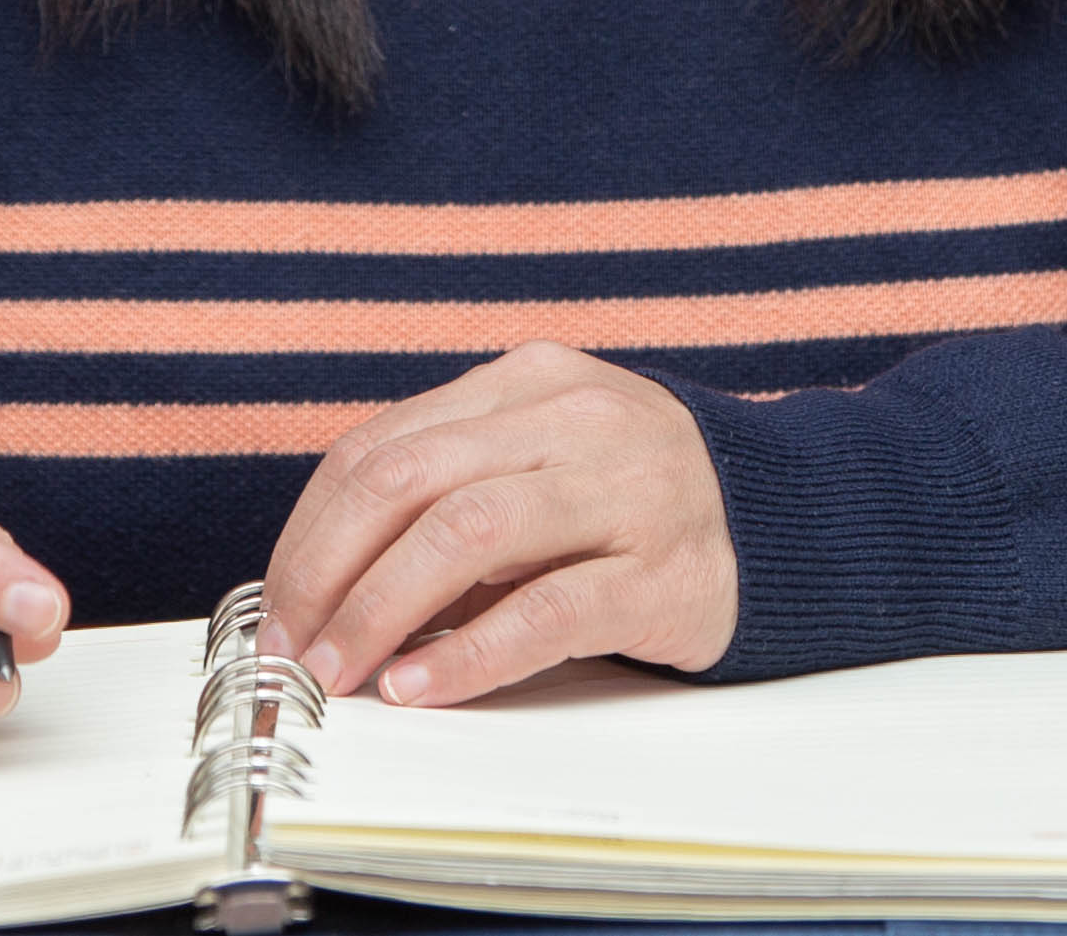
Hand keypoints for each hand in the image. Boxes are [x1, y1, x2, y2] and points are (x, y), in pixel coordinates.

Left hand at [261, 344, 736, 706]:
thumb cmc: (637, 493)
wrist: (790, 515)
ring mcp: (621, 491)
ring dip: (382, 611)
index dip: (312, 531)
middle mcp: (571, 419)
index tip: (277, 604)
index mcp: (527, 381)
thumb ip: (456, 488)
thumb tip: (332, 581)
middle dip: (329, 572)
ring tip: (339, 676)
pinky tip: (421, 685)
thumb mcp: (545, 457)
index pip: (383, 446)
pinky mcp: (663, 574)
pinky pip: (548, 610)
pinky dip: (470, 651)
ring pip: (467, 533)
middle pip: (410, 481)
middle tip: (290, 650)